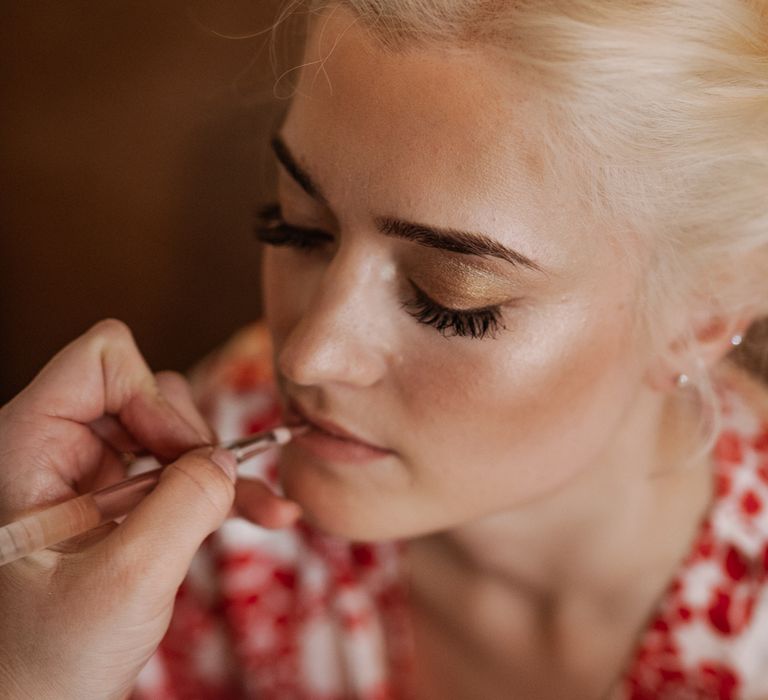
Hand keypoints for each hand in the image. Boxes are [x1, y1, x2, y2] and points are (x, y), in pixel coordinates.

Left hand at [0, 319, 236, 699]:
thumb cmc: (49, 660)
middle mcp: (57, 449)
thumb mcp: (125, 582)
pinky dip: (226, 491)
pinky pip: (186, 472)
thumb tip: (226, 459)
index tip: (177, 456)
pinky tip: (269, 513)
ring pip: (175, 430)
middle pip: (147, 391)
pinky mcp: (125, 502)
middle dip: (192, 440)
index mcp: (26, 447)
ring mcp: (93, 475)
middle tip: (210, 494)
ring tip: (252, 507)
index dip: (150, 397)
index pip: (101, 360)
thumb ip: (184, 506)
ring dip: (219, 468)